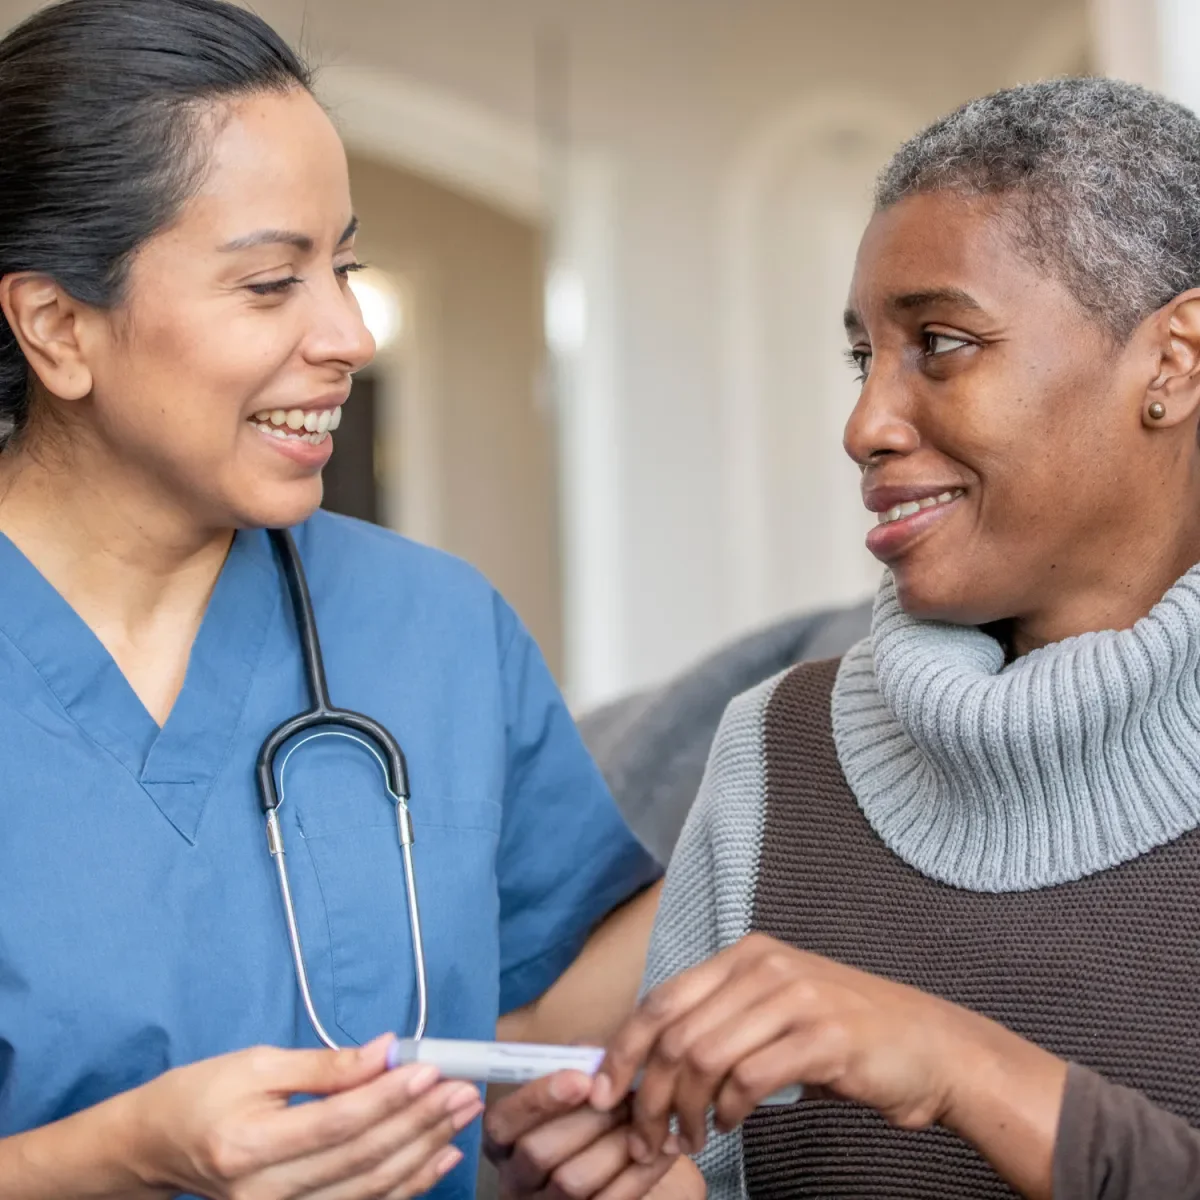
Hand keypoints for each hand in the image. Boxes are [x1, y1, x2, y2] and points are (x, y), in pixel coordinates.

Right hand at [132, 1034, 482, 1198]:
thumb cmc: (202, 1096)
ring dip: (424, 1149)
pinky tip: (439, 1154)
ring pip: (371, 1189)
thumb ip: (326, 1066)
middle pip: (361, 1158)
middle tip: (463, 1088)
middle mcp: (263, 1194)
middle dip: (420, 1120)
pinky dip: (408, 1183)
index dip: (389, 1097)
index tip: (431, 1068)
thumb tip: (387, 1051)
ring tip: (461, 1113)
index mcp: (247, 1146)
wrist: (158, 1148)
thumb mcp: (257, 1065)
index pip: (337, 1123)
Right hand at [484, 1071, 680, 1199]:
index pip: (502, 1122)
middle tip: (624, 1095)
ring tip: (644, 1117)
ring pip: (572, 1181)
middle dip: (587, 1120)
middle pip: (538, 1152)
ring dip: (616, 1144)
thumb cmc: (588, 1112)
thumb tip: (592, 1054)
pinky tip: (666, 1147)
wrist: (617, 1157)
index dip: (538, 1099)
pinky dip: (642, 1173)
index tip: (582, 1079)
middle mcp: (516, 1177)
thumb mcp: (575, 1083)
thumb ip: (577, 1064)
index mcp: (503, 1139)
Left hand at [591, 934, 986, 1163]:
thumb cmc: (846, 1037)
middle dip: (647, 1093)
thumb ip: (721, 1027)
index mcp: (745, 956)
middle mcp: (764, 967)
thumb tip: (651, 1067)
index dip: (624, 1049)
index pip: (661, 999)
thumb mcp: (775, 1014)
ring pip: (703, 1058)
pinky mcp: (822, 1038)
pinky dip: (727, 1111)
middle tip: (645, 1137)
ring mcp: (794, 997)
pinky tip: (729, 1126)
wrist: (932, 1047)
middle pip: (674, 1032)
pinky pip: (749, 1079)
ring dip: (684, 1111)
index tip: (604, 1092)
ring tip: (689, 1139)